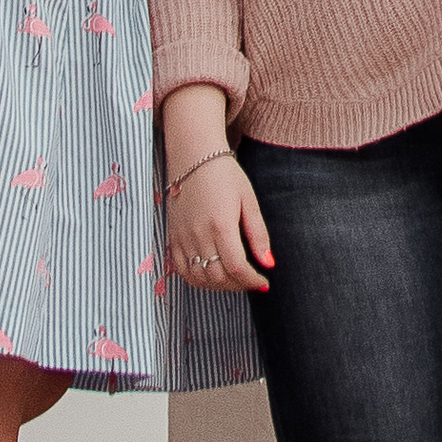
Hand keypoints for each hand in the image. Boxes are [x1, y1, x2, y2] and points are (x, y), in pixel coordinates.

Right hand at [168, 150, 272, 292]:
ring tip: (235, 280)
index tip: (263, 282)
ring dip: (219, 286)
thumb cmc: (225, 174)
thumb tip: (269, 263)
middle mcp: (199, 235)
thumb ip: (258, 234)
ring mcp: (183, 238)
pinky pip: (181, 270)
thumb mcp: (249, 200)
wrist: (193, 155)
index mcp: (221, 225)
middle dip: (238, 285)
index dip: (252, 281)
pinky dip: (198, 279)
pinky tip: (212, 275)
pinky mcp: (173, 237)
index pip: (236, 268)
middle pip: (217, 277)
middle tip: (251, 281)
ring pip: (198, 278)